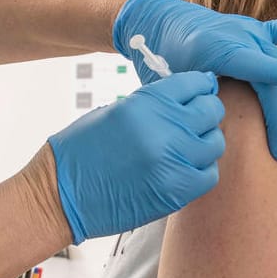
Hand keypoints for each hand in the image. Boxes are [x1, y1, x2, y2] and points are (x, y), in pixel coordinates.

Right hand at [46, 72, 225, 242]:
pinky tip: (186, 168)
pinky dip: (201, 170)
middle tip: (198, 118)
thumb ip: (153, 105)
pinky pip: (209, 175)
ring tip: (189, 145)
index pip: (194, 84)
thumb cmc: (82, 150)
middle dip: (207, 111)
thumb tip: (185, 100)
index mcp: (146, 103)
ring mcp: (173, 162)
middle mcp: (164, 129)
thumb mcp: (116, 112)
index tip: (202, 90)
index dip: (201, 85)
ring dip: (205, 141)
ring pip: (215, 143)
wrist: (61, 194)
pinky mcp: (176, 192)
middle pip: (211, 111)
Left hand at [113, 0, 276, 160]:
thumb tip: (217, 128)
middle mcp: (243, 38)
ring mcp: (251, 32)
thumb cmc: (162, 57)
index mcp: (224, 50)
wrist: (158, 22)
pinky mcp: (253, 29)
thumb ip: (197, 100)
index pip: (266, 70)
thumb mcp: (172, 82)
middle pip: (276, 81)